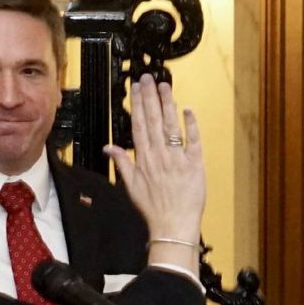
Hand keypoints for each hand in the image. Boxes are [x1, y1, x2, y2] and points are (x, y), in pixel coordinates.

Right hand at [104, 75, 205, 243]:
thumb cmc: (154, 210)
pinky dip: (191, 125)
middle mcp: (159, 155)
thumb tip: (108, 147)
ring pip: (171, 125)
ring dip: (168, 104)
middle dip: (150, 97)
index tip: (136, 87)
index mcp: (144, 159)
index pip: (139, 125)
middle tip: (149, 78)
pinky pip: (193, 141)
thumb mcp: (131, 187)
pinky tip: (187, 109)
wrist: (173, 227)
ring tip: (165, 86)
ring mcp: (177, 159)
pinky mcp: (194, 165)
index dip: (138, 104)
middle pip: (154, 120)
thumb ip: (121, 163)